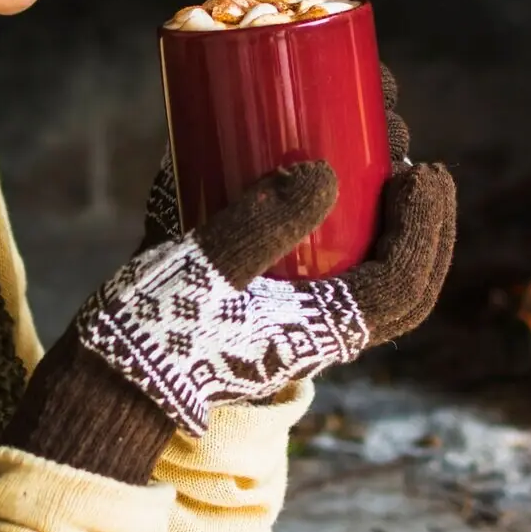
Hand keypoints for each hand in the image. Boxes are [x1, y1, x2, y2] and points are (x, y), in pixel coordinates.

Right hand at [78, 65, 455, 436]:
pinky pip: (330, 261)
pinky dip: (345, 219)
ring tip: (385, 153)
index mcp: (321, 333)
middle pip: (401, 279)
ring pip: (370, 269)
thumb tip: (327, 174)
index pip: (404, 285)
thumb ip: (260, 226)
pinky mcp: (269, 298)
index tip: (420, 170)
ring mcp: (297, 315)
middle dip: (422, 221)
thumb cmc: (151, 331)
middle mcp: (320, 327)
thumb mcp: (203, 271)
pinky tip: (328, 169)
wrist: (104, 377)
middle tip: (415, 160)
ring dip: (389, 217)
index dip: (426, 228)